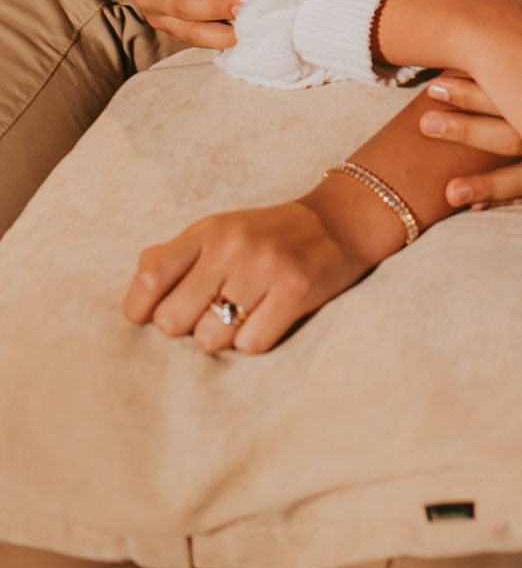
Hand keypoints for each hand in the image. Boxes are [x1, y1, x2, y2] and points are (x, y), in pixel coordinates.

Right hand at [112, 0, 246, 48]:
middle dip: (214, 5)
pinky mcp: (173, 24)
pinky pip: (195, 37)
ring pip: (188, 30)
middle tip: (245, 3)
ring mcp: (160, 12)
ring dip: (217, 34)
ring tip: (246, 30)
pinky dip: (217, 41)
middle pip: (182, 4)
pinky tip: (244, 37)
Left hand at [123, 199, 371, 354]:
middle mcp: (231, 245)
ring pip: (210, 339)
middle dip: (188, 327)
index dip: (143, 310)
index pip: (149, 278)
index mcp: (207, 230)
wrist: (338, 223)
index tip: (157, 315)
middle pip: (173, 321)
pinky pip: (251, 345)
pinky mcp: (296, 290)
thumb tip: (137, 297)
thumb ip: (173, 257)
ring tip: (244, 314)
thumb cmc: (267, 236)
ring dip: (223, 337)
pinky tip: (268, 318)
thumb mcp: (219, 232)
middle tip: (211, 313)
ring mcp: (264, 267)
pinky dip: (255, 341)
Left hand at [418, 79, 521, 208]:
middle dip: (468, 130)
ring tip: (450, 191)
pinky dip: (508, 200)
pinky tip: (477, 206)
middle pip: (512, 134)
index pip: (512, 94)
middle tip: (426, 123)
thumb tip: (508, 23)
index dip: (471, 92)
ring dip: (487, 184)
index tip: (434, 86)